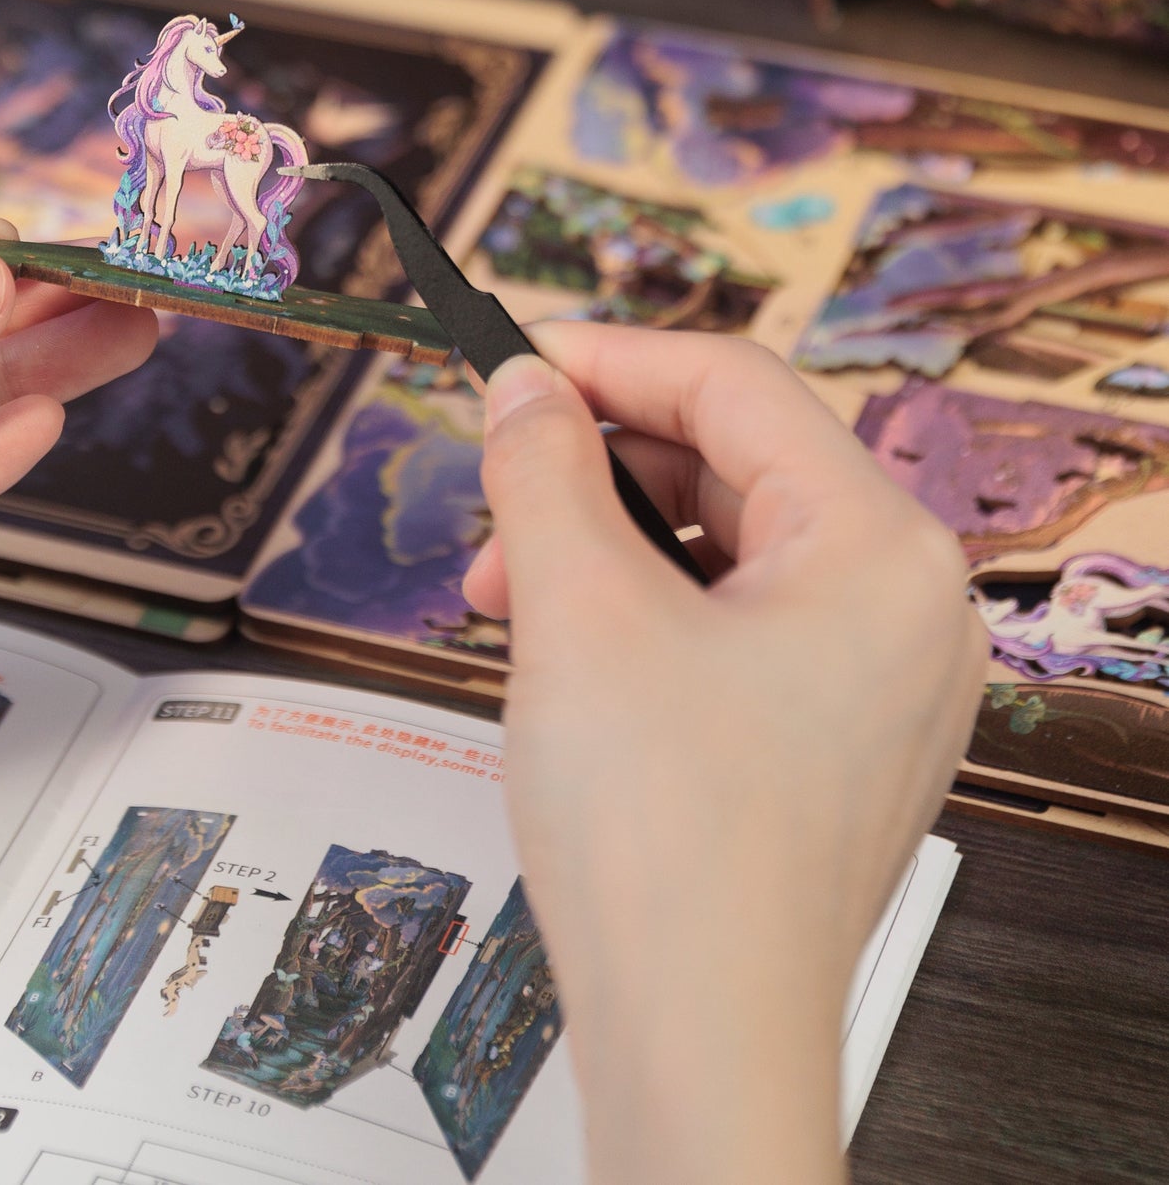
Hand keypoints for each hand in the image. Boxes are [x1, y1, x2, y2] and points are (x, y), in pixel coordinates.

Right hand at [461, 325, 985, 1184]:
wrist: (699, 1041)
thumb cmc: (664, 836)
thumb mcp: (577, 608)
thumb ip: (544, 466)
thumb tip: (523, 383)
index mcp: (879, 548)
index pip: (734, 385)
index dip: (607, 357)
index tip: (508, 358)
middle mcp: (905, 605)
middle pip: (733, 462)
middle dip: (594, 467)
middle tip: (492, 488)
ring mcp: (879, 681)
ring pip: (724, 547)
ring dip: (603, 542)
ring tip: (502, 591)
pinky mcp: (834, 740)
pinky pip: (733, 625)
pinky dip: (638, 612)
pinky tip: (558, 645)